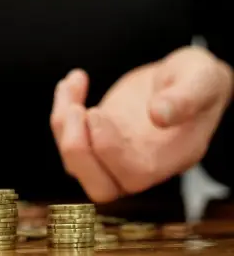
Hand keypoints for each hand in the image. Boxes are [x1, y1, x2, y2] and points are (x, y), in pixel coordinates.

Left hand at [50, 46, 232, 201]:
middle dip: (77, 151)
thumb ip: (186, 96)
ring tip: (72, 84)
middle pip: (100, 187)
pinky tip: (75, 80)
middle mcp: (142, 166)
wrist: (182, 78)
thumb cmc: (198, 79)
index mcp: (172, 156)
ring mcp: (115, 157)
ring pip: (76, 164)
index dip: (109, 149)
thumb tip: (159, 113)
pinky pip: (69, 140)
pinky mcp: (96, 142)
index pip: (133, 174)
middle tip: (76, 109)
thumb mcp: (202, 78)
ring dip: (62, 125)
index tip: (97, 112)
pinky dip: (61, 113)